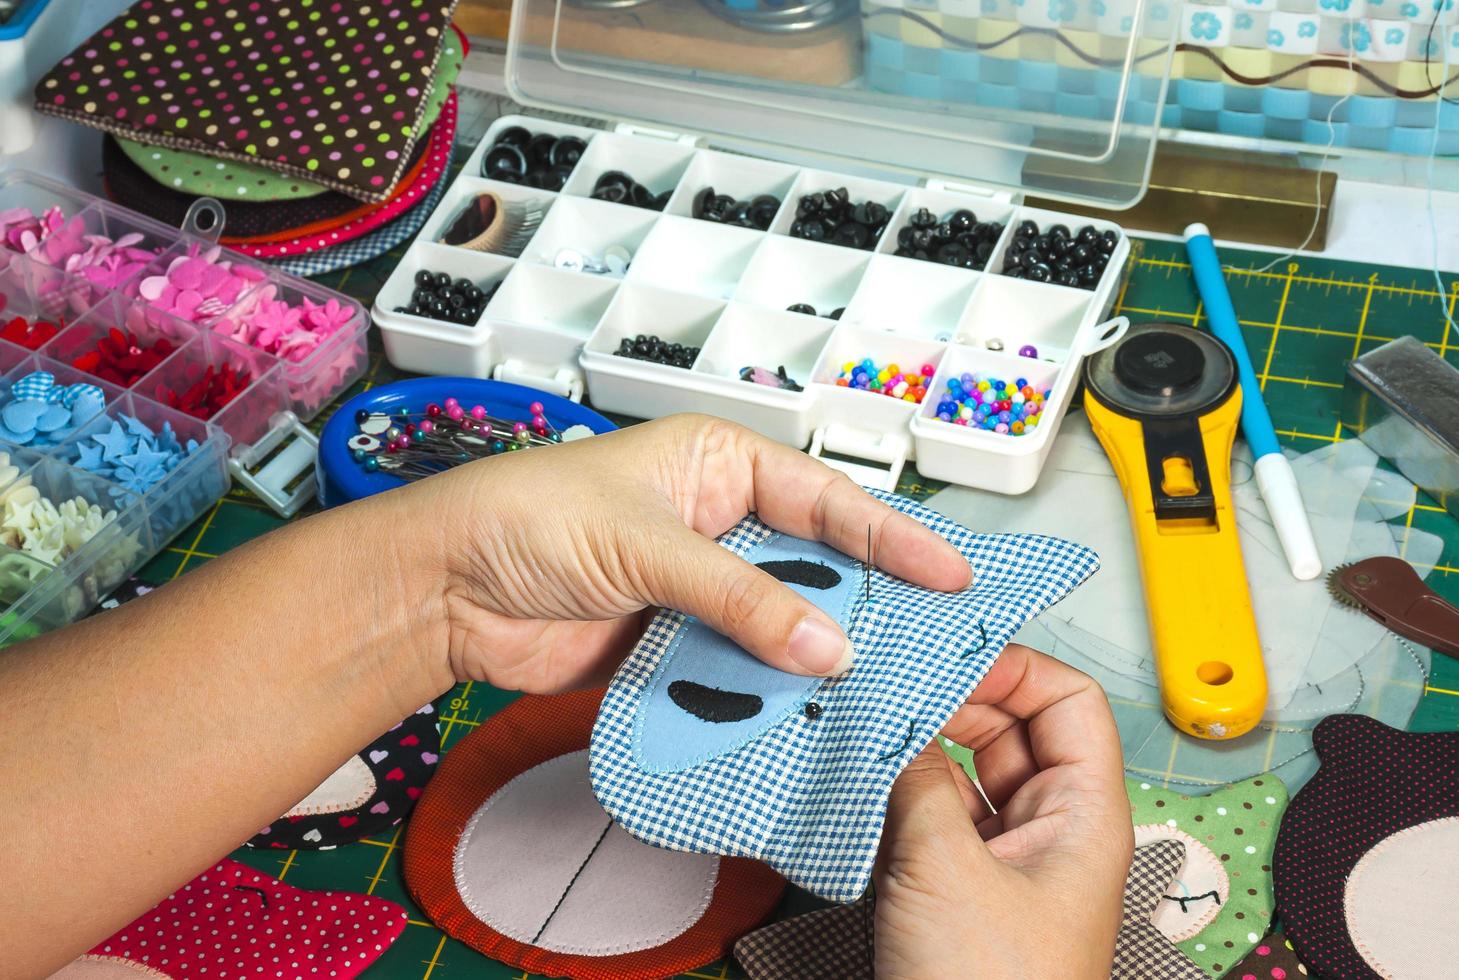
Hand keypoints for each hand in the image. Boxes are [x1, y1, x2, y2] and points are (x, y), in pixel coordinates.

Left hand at [416, 414, 971, 692]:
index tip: (947, 574)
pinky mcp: (669, 645)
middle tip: (923, 648)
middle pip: (810, 568)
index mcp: (719, 466)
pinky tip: (795, 720)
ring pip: (776, 627)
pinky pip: (731, 671)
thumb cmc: (530, 519)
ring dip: (809, 663)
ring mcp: (695, 588)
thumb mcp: (649, 546)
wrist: (444, 590)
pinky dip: (757, 697)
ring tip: (872, 697)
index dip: (889, 537)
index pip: (824, 500)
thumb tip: (828, 646)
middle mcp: (716, 524)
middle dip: (859, 609)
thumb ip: (741, 598)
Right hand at [874, 644, 1133, 979]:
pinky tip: (850, 773)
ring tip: (858, 718)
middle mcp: (1046, 828)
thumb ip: (916, 780)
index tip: (942, 656)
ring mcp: (997, 859)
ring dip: (913, 746)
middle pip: (1008, 728)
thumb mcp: (947, 871)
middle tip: (883, 680)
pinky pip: (928, 813)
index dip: (1013, 668)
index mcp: (1084, 816)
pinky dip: (892, 790)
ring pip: (960, 770)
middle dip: (949, 700)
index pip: (1068, 702)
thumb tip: (887, 712)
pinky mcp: (952, 887)